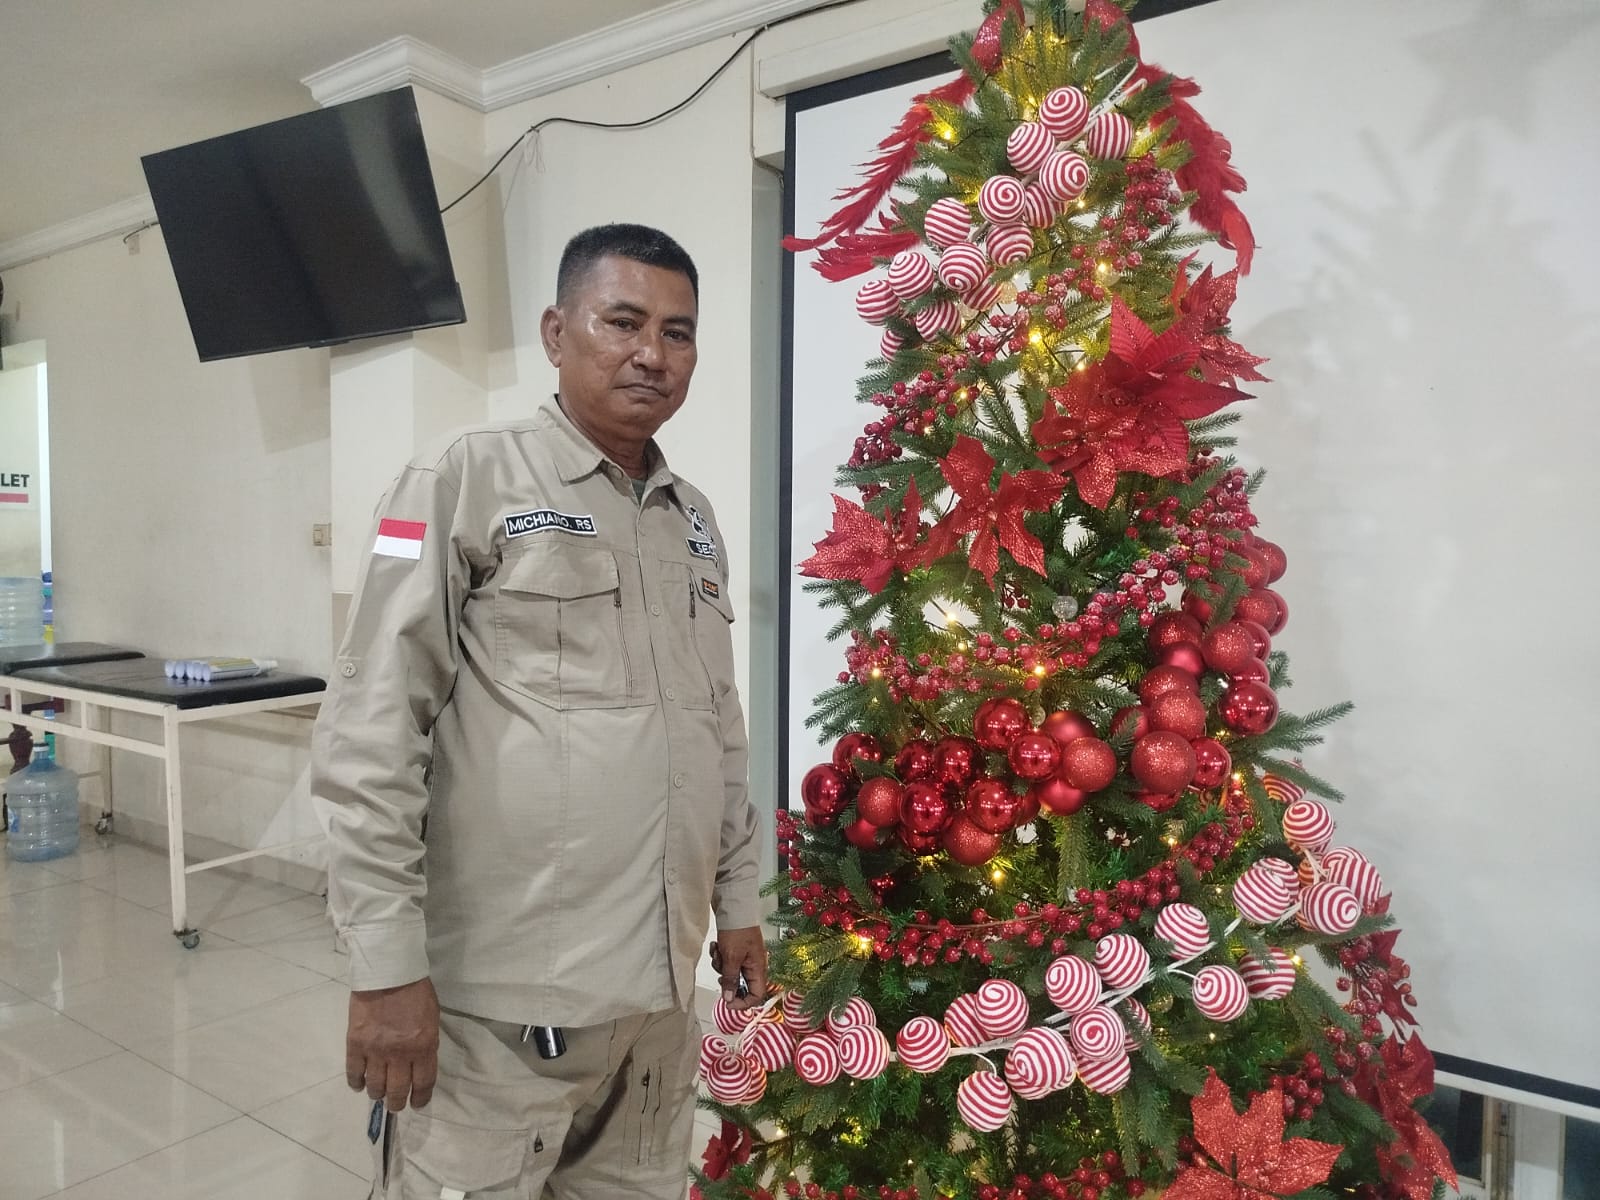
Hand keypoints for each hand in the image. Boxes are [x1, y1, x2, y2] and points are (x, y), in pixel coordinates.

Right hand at [346, 977, 439, 1111]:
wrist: (389, 972)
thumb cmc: (416, 992)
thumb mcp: (432, 1019)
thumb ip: (426, 1045)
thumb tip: (419, 1066)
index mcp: (424, 1046)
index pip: (423, 1083)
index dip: (420, 1098)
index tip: (417, 1104)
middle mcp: (400, 1054)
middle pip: (397, 1091)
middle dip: (397, 1103)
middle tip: (396, 1104)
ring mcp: (375, 1050)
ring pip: (375, 1086)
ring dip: (377, 1094)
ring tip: (378, 1093)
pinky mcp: (355, 1044)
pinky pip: (354, 1073)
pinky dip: (356, 1083)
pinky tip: (359, 1085)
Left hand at [711, 926, 767, 1011]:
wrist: (734, 906)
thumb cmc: (738, 929)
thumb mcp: (732, 958)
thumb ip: (730, 980)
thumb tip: (729, 999)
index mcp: (758, 968)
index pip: (757, 995)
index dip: (743, 1003)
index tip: (727, 1003)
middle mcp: (754, 964)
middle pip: (742, 985)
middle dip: (727, 981)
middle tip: (719, 975)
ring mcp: (745, 957)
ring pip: (731, 973)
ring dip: (720, 966)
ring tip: (718, 952)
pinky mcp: (737, 950)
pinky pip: (727, 962)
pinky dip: (720, 956)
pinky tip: (717, 946)